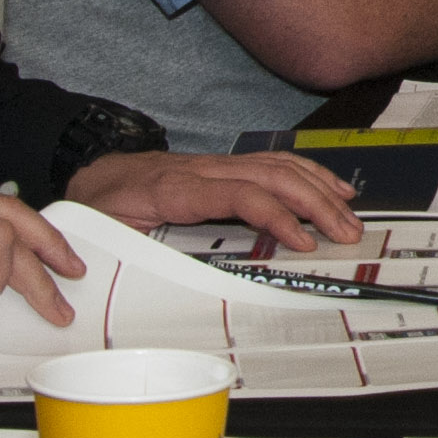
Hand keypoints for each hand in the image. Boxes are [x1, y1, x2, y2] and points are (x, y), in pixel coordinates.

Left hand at [69, 150, 362, 251]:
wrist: (88, 169)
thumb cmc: (97, 205)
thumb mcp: (98, 233)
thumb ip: (108, 251)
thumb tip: (108, 275)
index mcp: (175, 189)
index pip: (241, 195)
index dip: (277, 217)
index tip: (303, 243)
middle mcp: (202, 169)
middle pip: (271, 176)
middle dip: (315, 203)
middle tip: (345, 233)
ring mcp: (215, 164)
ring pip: (277, 165)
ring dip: (318, 187)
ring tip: (348, 212)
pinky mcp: (222, 166)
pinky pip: (272, 162)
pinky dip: (306, 172)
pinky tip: (327, 186)